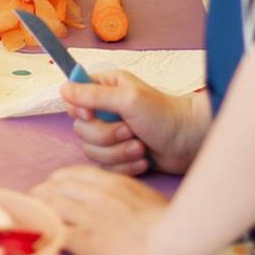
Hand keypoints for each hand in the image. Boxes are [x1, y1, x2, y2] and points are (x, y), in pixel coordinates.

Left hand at [32, 166, 173, 254]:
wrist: (171, 242)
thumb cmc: (166, 220)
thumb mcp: (140, 192)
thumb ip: (119, 189)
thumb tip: (110, 193)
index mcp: (106, 181)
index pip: (67, 174)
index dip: (54, 182)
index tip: (50, 189)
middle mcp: (91, 194)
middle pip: (53, 187)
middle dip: (40, 194)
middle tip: (34, 201)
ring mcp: (85, 215)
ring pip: (48, 204)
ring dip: (38, 209)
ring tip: (31, 215)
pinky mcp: (83, 238)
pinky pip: (53, 229)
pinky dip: (43, 229)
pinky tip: (40, 233)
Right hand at [62, 71, 208, 174]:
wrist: (191, 142)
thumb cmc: (164, 114)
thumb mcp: (128, 99)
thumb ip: (93, 95)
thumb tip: (63, 89)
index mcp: (104, 89)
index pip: (72, 99)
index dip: (78, 110)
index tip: (92, 115)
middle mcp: (104, 111)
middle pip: (80, 129)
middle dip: (106, 136)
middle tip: (130, 131)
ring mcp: (111, 135)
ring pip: (91, 150)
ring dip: (118, 152)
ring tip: (141, 147)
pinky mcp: (119, 156)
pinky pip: (106, 166)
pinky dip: (125, 165)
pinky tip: (143, 160)